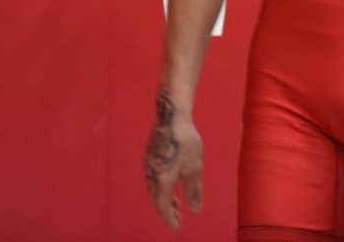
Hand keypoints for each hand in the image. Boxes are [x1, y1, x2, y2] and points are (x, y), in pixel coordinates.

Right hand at [144, 85, 204, 229]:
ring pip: (153, 189)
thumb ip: (193, 191)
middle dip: (166, 210)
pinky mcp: (149, 156)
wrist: (172, 117)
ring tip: (175, 204)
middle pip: (156, 199)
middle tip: (177, 218)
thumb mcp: (195, 168)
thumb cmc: (187, 142)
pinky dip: (160, 187)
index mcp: (163, 180)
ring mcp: (148, 165)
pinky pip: (152, 178)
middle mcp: (151, 175)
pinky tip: (170, 184)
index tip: (176, 227)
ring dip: (163, 199)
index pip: (163, 206)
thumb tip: (194, 210)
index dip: (169, 218)